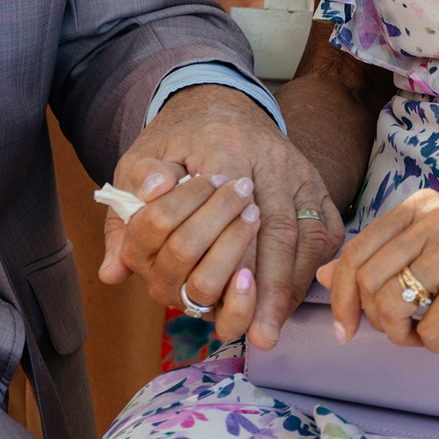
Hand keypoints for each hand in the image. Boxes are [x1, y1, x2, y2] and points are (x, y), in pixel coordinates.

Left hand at [99, 84, 339, 348]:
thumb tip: (112, 270)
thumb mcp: (141, 159)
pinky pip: (325, 233)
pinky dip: (310, 271)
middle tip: (261, 335)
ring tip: (274, 326)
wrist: (221, 103)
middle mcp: (271, 159)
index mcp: (225, 147)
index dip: (234, 259)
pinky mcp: (316, 185)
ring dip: (291, 286)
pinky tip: (290, 300)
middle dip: (271, 288)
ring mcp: (300, 173)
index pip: (236, 212)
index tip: (227, 300)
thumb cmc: (178, 139)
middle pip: (279, 231)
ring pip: (307, 235)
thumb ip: (126, 217)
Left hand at [319, 189, 438, 350]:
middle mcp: (436, 217)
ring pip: (389, 305)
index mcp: (421, 206)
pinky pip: (426, 330)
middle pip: (365, 280)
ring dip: (403, 335)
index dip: (340, 297)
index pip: (354, 251)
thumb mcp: (430, 262)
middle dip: (374, 321)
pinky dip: (435, 344)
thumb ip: (379, 264)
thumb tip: (319, 274)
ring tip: (427, 334)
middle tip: (402, 334)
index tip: (345, 329)